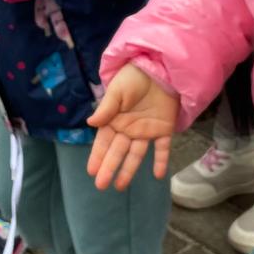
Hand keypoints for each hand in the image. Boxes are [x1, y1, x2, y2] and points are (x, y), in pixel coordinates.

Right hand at [87, 64, 180, 189]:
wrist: (159, 67)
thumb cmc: (133, 76)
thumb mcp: (117, 90)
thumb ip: (106, 108)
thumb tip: (90, 123)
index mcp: (115, 120)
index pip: (104, 142)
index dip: (98, 156)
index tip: (92, 172)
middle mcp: (129, 129)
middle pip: (117, 151)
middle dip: (109, 167)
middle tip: (101, 185)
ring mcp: (146, 130)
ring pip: (136, 154)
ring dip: (129, 169)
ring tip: (120, 186)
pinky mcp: (164, 129)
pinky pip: (163, 148)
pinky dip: (161, 161)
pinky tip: (158, 175)